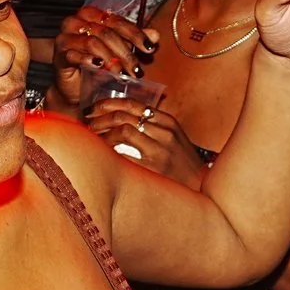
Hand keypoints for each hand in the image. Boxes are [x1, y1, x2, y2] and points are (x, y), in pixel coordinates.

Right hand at [51, 7, 157, 109]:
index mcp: (91, 15)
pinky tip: (100, 67)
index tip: (149, 49)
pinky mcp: (58, 56)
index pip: (116, 20)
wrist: (78, 88)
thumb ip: (136, 41)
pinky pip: (74, 55)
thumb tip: (156, 35)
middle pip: (106, 32)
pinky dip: (89, 61)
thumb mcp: (121, 51)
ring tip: (121, 73)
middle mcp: (75, 22)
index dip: (135, 34)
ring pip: (92, 42)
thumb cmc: (100, 65)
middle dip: (125, 52)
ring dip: (110, 59)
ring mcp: (65, 38)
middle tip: (137, 69)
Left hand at [85, 98, 203, 187]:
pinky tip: (101, 155)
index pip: (132, 104)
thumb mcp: (173, 138)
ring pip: (122, 130)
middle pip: (124, 115)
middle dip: (100, 118)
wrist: (201, 186)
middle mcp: (164, 132)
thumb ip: (152, 126)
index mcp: (167, 121)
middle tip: (87, 124)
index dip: (109, 104)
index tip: (94, 109)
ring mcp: (159, 149)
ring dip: (102, 133)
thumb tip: (120, 120)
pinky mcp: (154, 167)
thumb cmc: (183, 163)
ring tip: (92, 139)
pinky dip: (109, 151)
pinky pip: (124, 154)